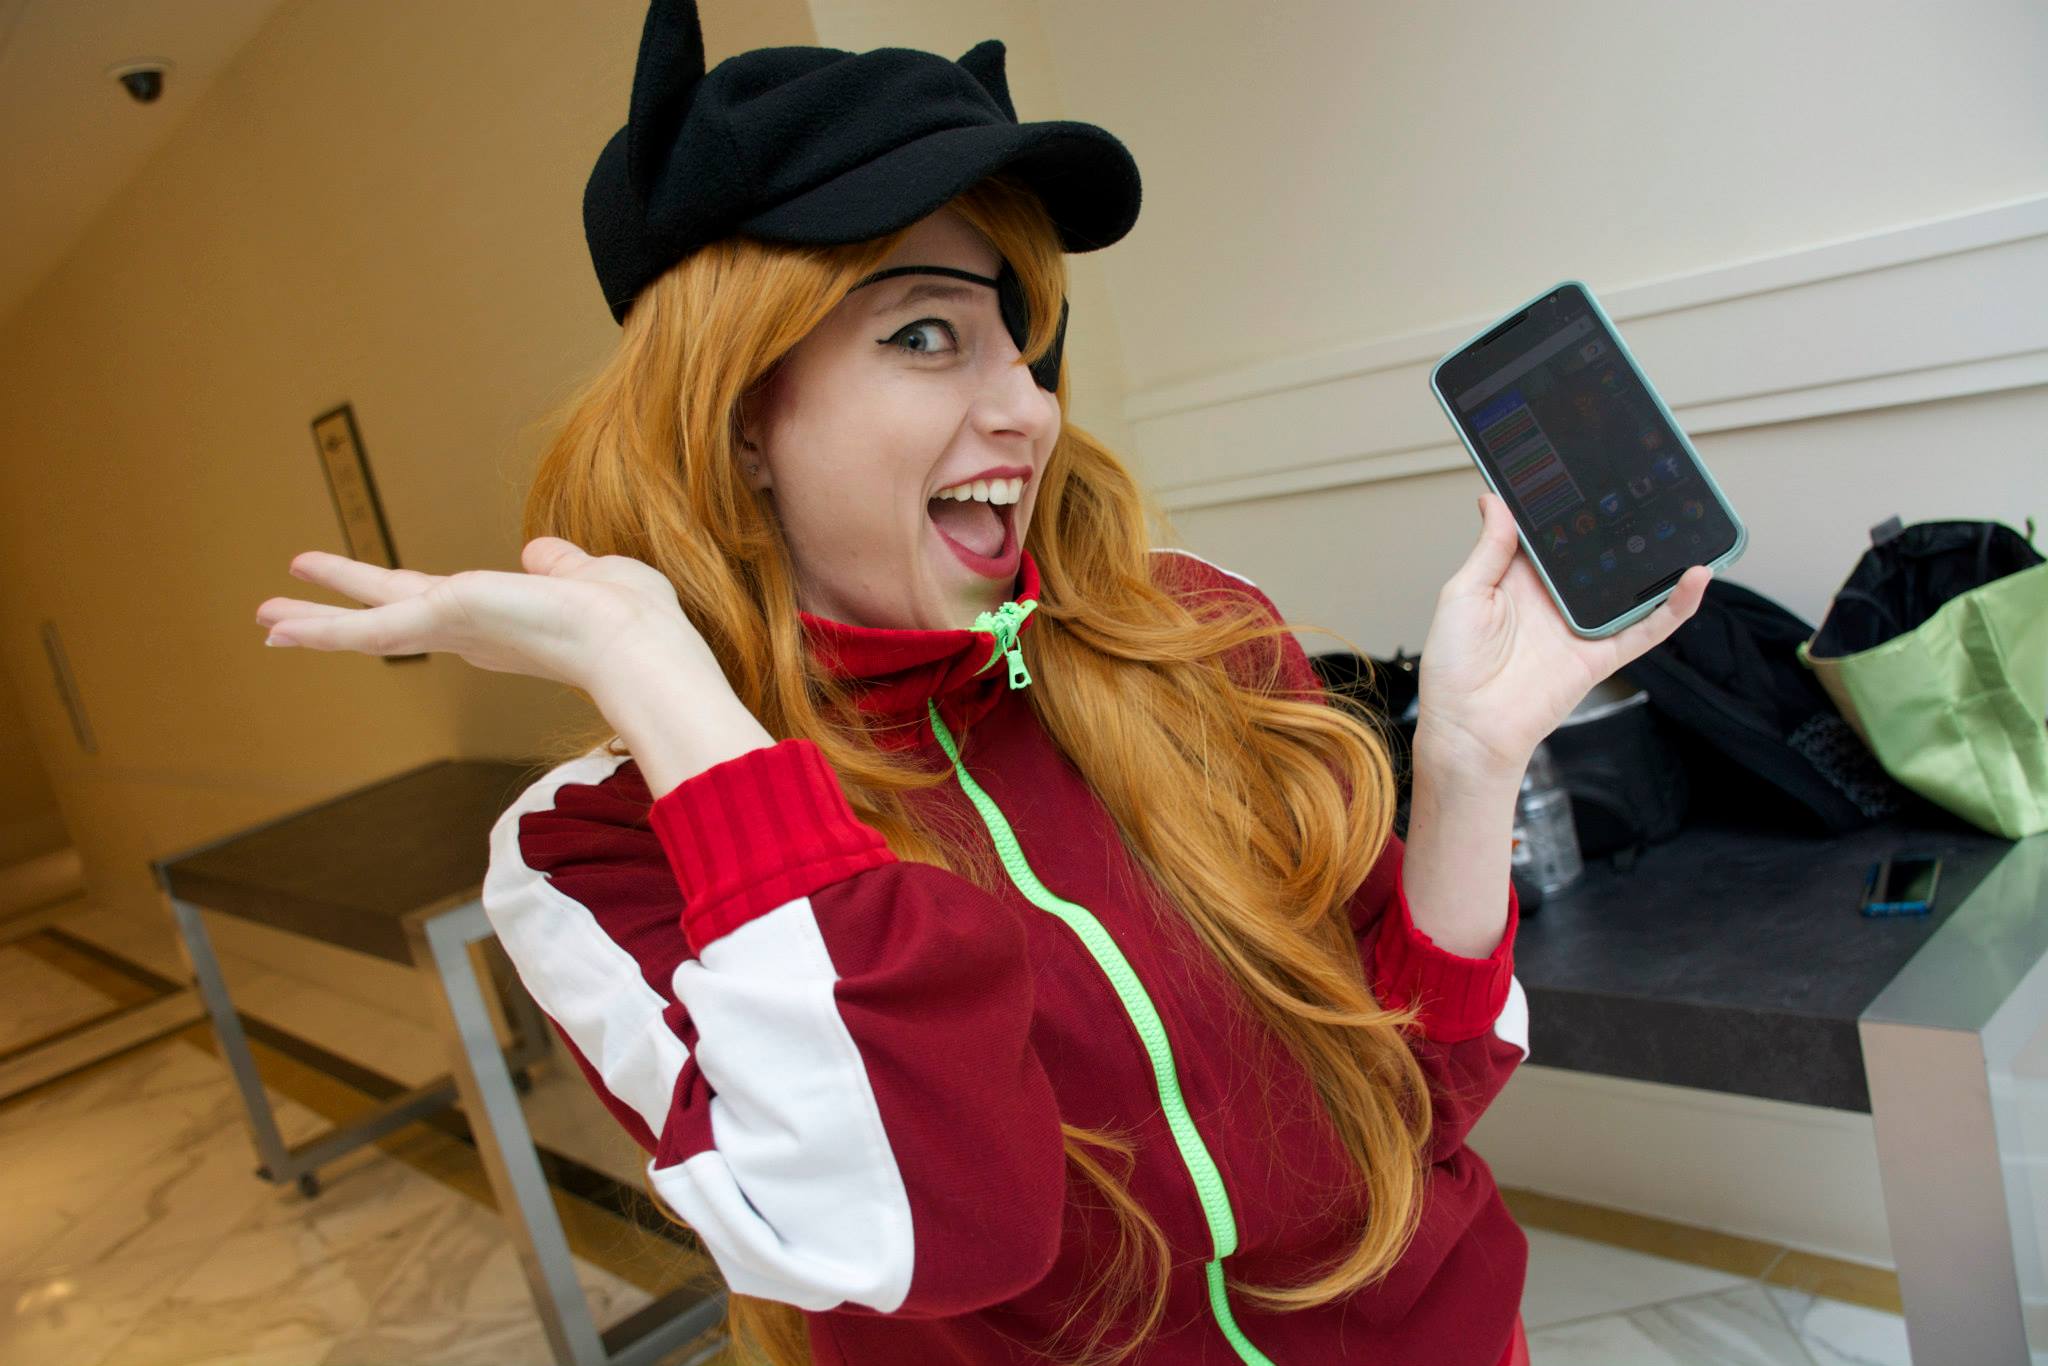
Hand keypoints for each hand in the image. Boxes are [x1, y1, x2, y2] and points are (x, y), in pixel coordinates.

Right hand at [254, 537, 721, 698]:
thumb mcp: (588, 574)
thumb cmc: (628, 616)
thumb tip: (540, 552)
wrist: (633, 643)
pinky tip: (278, 629)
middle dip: (335, 618)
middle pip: (385, 622)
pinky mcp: (441, 620)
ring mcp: (451, 630)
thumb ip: (560, 565)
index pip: (432, 609)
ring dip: (315, 623)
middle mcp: (468, 632)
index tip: (372, 597)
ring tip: (263, 619)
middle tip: (282, 619)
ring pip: (366, 628)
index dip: (397, 603)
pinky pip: (369, 628)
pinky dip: (323, 629)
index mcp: (498, 620)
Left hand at [1414, 491, 1710, 781]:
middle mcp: (1554, 598)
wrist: (1469, 729)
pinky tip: (1697, 577)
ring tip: (1683, 517)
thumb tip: (1497, 499)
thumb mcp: (1462, 595)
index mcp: (1518, 578)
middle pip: (1595, 554)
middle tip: (1641, 480)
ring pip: (1629, 585)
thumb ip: (1489, 550)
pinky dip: (1676, 606)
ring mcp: (1581, 626)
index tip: (1583, 468)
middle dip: (1616, 522)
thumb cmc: (1453, 667)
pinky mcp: (1601, 655)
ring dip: (1656, 557)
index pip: (1551, 534)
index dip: (1566, 506)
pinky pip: (1647, 629)